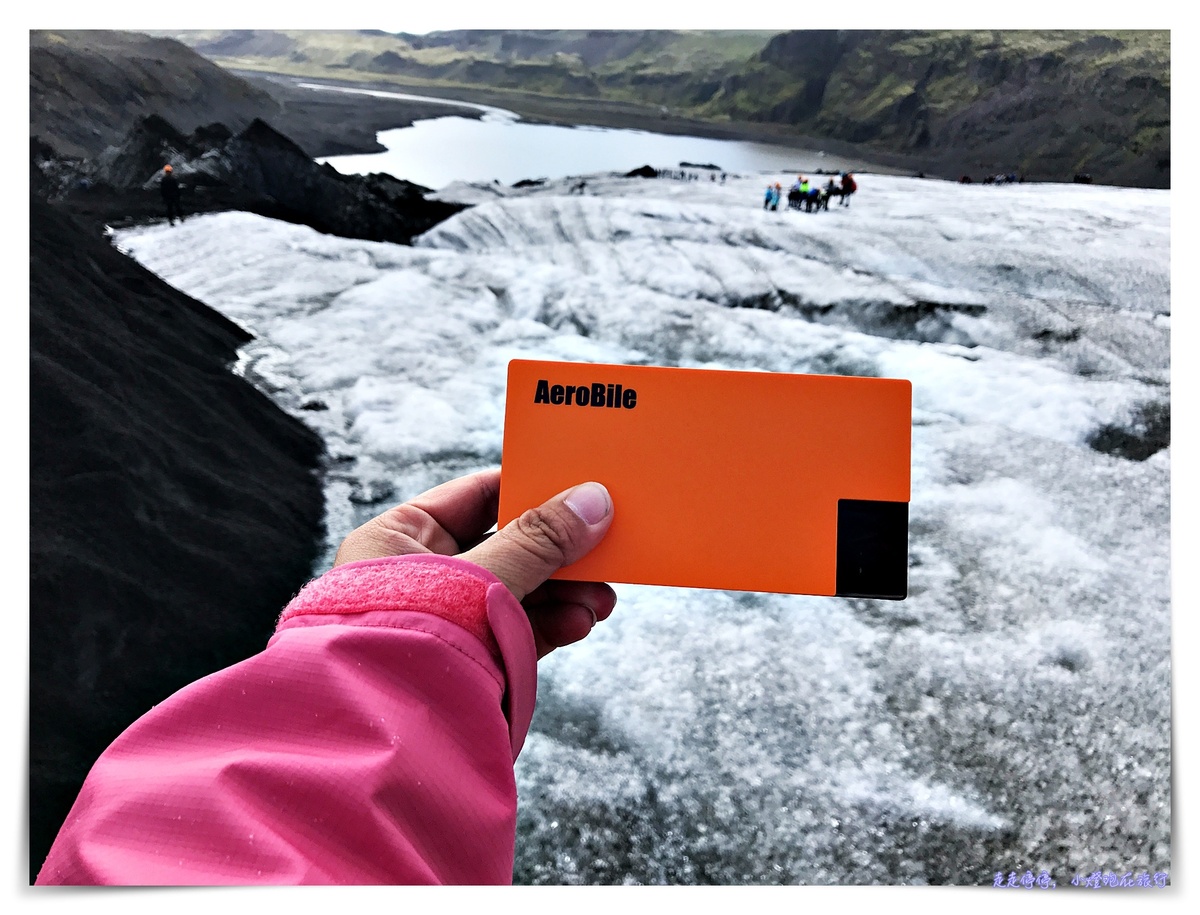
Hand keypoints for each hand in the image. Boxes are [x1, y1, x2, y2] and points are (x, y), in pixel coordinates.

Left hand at [333, 469, 615, 658]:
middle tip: (606, 550)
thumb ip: (538, 541)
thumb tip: (593, 500)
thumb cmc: (409, 639)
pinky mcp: (466, 660)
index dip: (528, 489)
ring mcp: (444, 620)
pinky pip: (517, 631)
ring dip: (564, 593)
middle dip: (559, 553)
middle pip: (505, 546)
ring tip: (602, 599)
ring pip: (517, 592)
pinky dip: (550, 625)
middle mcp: (419, 574)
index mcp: (399, 538)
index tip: (580, 487)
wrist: (382, 742)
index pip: (475, 496)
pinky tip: (580, 623)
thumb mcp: (479, 577)